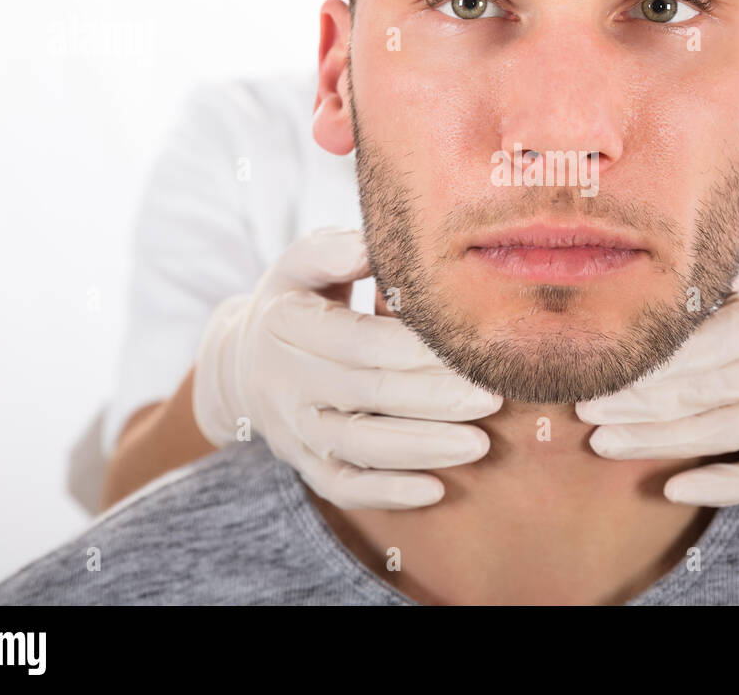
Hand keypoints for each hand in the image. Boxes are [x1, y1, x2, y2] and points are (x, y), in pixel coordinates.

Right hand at [191, 226, 500, 508]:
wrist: (246, 358)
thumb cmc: (299, 298)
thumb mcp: (304, 263)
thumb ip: (337, 250)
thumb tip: (375, 244)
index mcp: (286, 324)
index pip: (358, 341)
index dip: (415, 348)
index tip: (467, 345)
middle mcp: (284, 382)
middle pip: (367, 395)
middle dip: (435, 398)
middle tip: (492, 396)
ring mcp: (293, 429)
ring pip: (359, 447)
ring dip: (422, 449)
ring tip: (480, 444)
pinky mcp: (303, 463)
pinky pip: (343, 487)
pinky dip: (387, 493)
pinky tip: (436, 491)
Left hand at [576, 233, 738, 506]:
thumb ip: (729, 254)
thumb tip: (674, 248)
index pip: (712, 340)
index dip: (659, 359)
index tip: (609, 364)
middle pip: (705, 391)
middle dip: (640, 403)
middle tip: (586, 408)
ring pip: (719, 435)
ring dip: (656, 442)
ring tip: (601, 442)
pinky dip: (717, 489)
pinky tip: (670, 489)